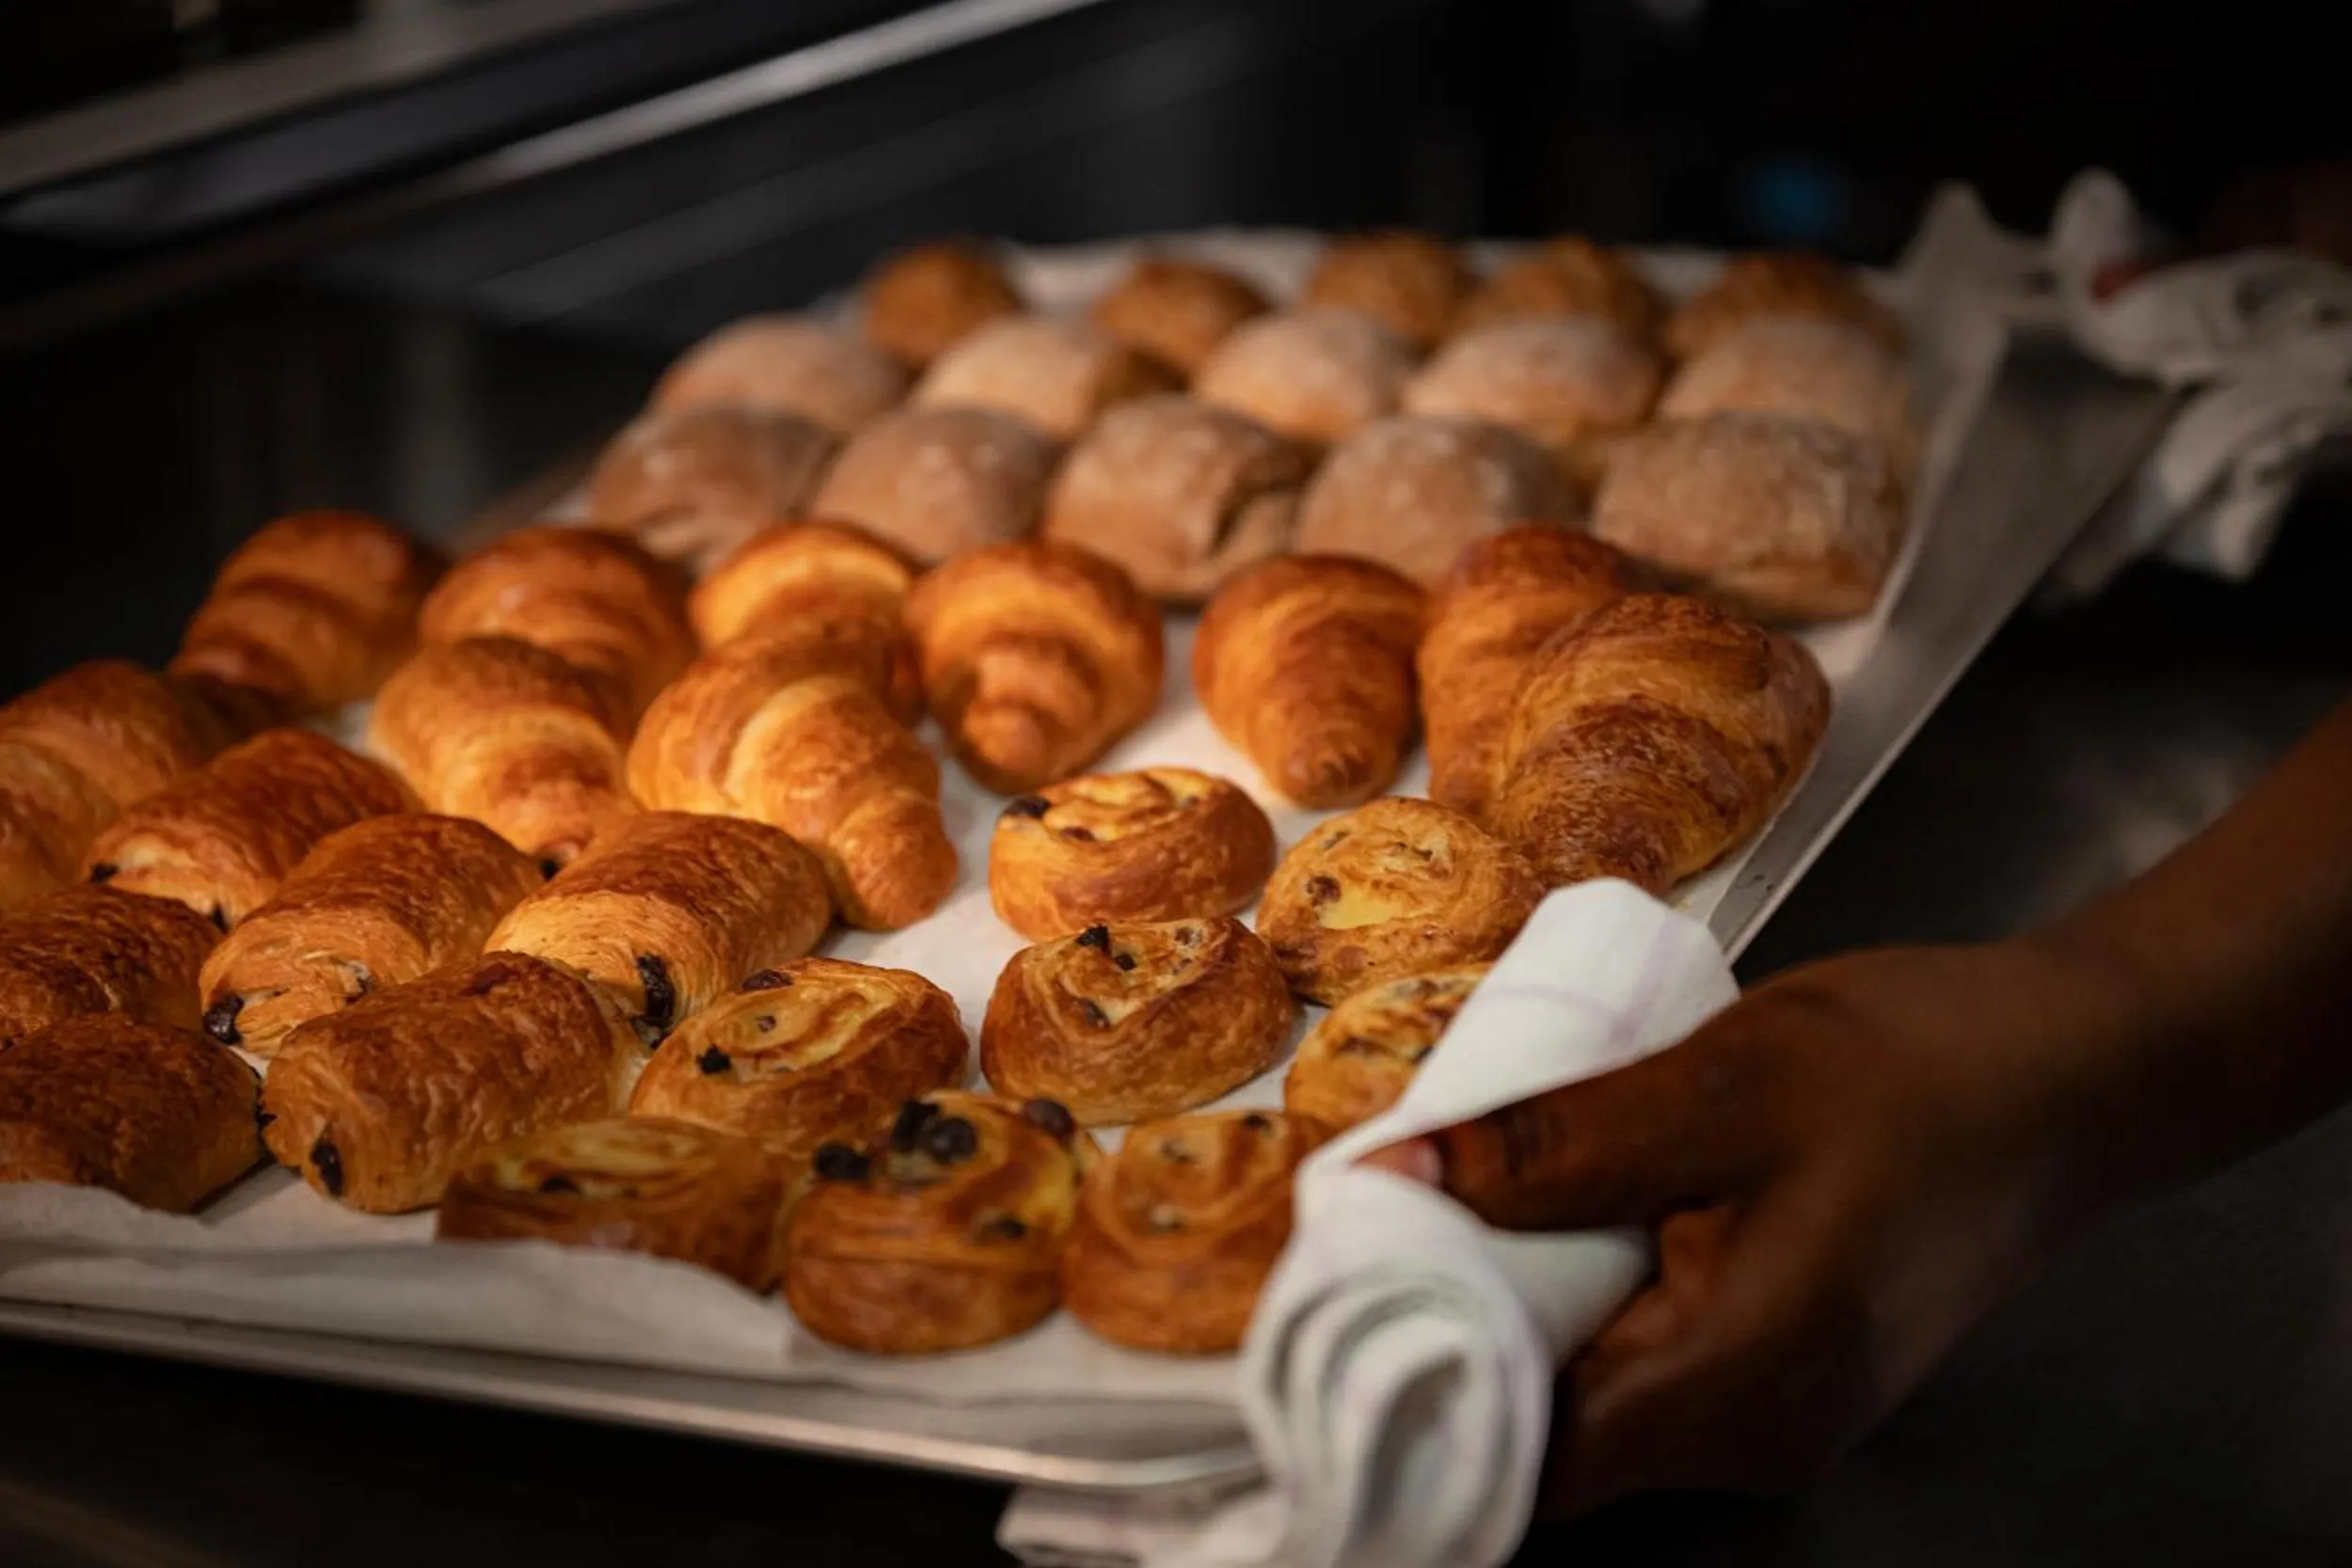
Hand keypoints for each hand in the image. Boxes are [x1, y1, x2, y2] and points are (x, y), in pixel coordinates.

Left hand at [1384, 938, 2122, 1512]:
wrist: (2073, 1071)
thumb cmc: (1920, 1070)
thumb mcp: (1716, 1083)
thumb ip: (1551, 1144)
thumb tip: (1393, 1175)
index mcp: (1738, 1382)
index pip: (1526, 1464)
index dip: (1416, 1399)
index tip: (1330, 1317)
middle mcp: (1754, 1436)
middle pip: (1549, 1439)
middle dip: (1447, 1344)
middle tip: (1370, 1233)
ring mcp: (1776, 1415)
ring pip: (1594, 1404)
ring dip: (1512, 1318)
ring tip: (1446, 1208)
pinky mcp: (1785, 1372)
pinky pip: (1645, 1368)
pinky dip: (1580, 1307)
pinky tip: (1546, 1220)